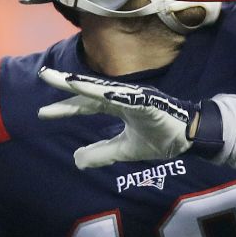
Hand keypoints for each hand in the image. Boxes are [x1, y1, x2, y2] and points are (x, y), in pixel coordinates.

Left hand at [37, 68, 200, 168]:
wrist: (192, 137)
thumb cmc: (162, 138)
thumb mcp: (126, 150)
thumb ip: (103, 153)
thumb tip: (77, 160)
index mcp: (118, 107)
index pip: (87, 105)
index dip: (66, 108)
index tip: (43, 113)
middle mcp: (123, 98)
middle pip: (90, 90)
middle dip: (66, 83)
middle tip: (43, 76)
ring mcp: (135, 98)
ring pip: (105, 90)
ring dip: (84, 84)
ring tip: (64, 80)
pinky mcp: (148, 102)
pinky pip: (126, 98)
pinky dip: (111, 94)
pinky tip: (94, 93)